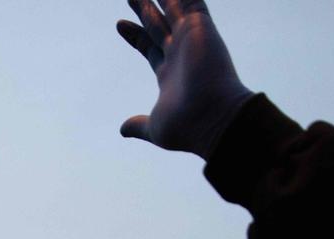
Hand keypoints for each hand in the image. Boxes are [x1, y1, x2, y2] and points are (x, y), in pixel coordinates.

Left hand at [117, 0, 252, 158]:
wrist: (213, 117)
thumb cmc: (187, 128)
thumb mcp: (155, 127)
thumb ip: (139, 125)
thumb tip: (123, 130)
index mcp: (169, 74)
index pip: (150, 47)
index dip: (136, 36)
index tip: (120, 24)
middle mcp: (180, 54)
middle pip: (157, 25)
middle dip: (144, 10)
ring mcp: (190, 38)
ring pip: (172, 7)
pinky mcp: (200, 26)